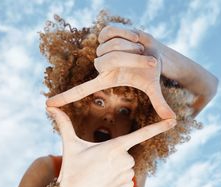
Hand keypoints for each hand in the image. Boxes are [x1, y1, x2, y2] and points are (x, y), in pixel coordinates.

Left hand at [45, 27, 175, 119]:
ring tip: (139, 48)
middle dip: (130, 59)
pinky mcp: (105, 33)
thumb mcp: (153, 87)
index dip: (66, 97)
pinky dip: (127, 33)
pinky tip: (134, 37)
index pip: (83, 90)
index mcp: (107, 79)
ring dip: (131, 47)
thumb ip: (160, 104)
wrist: (155, 49)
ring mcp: (101, 48)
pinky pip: (112, 32)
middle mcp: (102, 65)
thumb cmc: (151, 71)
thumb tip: (172, 121)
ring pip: (109, 46)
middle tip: (144, 58)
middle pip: (105, 61)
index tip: (48, 105)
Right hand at [46, 106, 175, 186]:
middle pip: (125, 151)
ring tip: (98, 176)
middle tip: (95, 165)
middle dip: (112, 155)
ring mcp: (127, 175)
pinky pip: (126, 177)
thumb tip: (49, 107)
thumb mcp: (69, 146)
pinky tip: (103, 184)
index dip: (159, 127)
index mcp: (115, 147)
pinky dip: (117, 178)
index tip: (174, 121)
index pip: (142, 134)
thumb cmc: (71, 171)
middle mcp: (125, 160)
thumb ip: (64, 124)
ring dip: (115, 167)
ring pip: (126, 165)